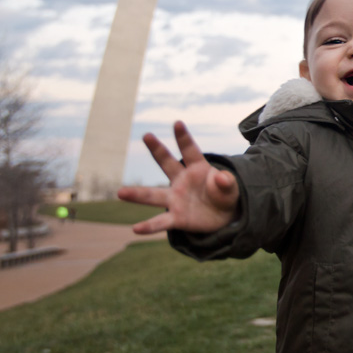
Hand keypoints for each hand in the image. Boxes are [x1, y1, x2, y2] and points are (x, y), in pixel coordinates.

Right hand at [116, 121, 239, 234]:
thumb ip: (227, 182)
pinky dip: (149, 226)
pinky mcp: (177, 218)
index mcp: (197, 168)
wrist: (224, 217)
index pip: (190, 150)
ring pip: (154, 195)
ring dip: (137, 195)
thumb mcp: (231, 188)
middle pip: (167, 164)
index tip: (177, 123)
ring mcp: (176, 199)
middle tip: (147, 135)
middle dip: (158, 150)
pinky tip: (136, 229)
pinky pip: (161, 222)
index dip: (184, 138)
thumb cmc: (225, 196)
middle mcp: (182, 180)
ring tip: (120, 192)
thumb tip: (222, 178)